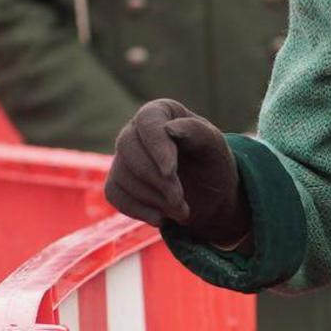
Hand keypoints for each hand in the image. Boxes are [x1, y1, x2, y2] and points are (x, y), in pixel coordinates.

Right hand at [106, 99, 246, 245]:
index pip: (147, 121)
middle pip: (128, 149)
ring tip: (181, 210)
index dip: (156, 147)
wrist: (208, 195)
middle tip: (180, 200)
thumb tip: (169, 127)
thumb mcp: (215, 146)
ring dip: (153, 199)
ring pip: (121, 175)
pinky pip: (115, 194)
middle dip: (156, 179)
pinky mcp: (117, 182)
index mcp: (161, 112)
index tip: (170, 172)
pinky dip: (139, 210)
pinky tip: (162, 217)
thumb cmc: (212, 163)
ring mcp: (123, 157)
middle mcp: (136, 130)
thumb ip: (196, 132)